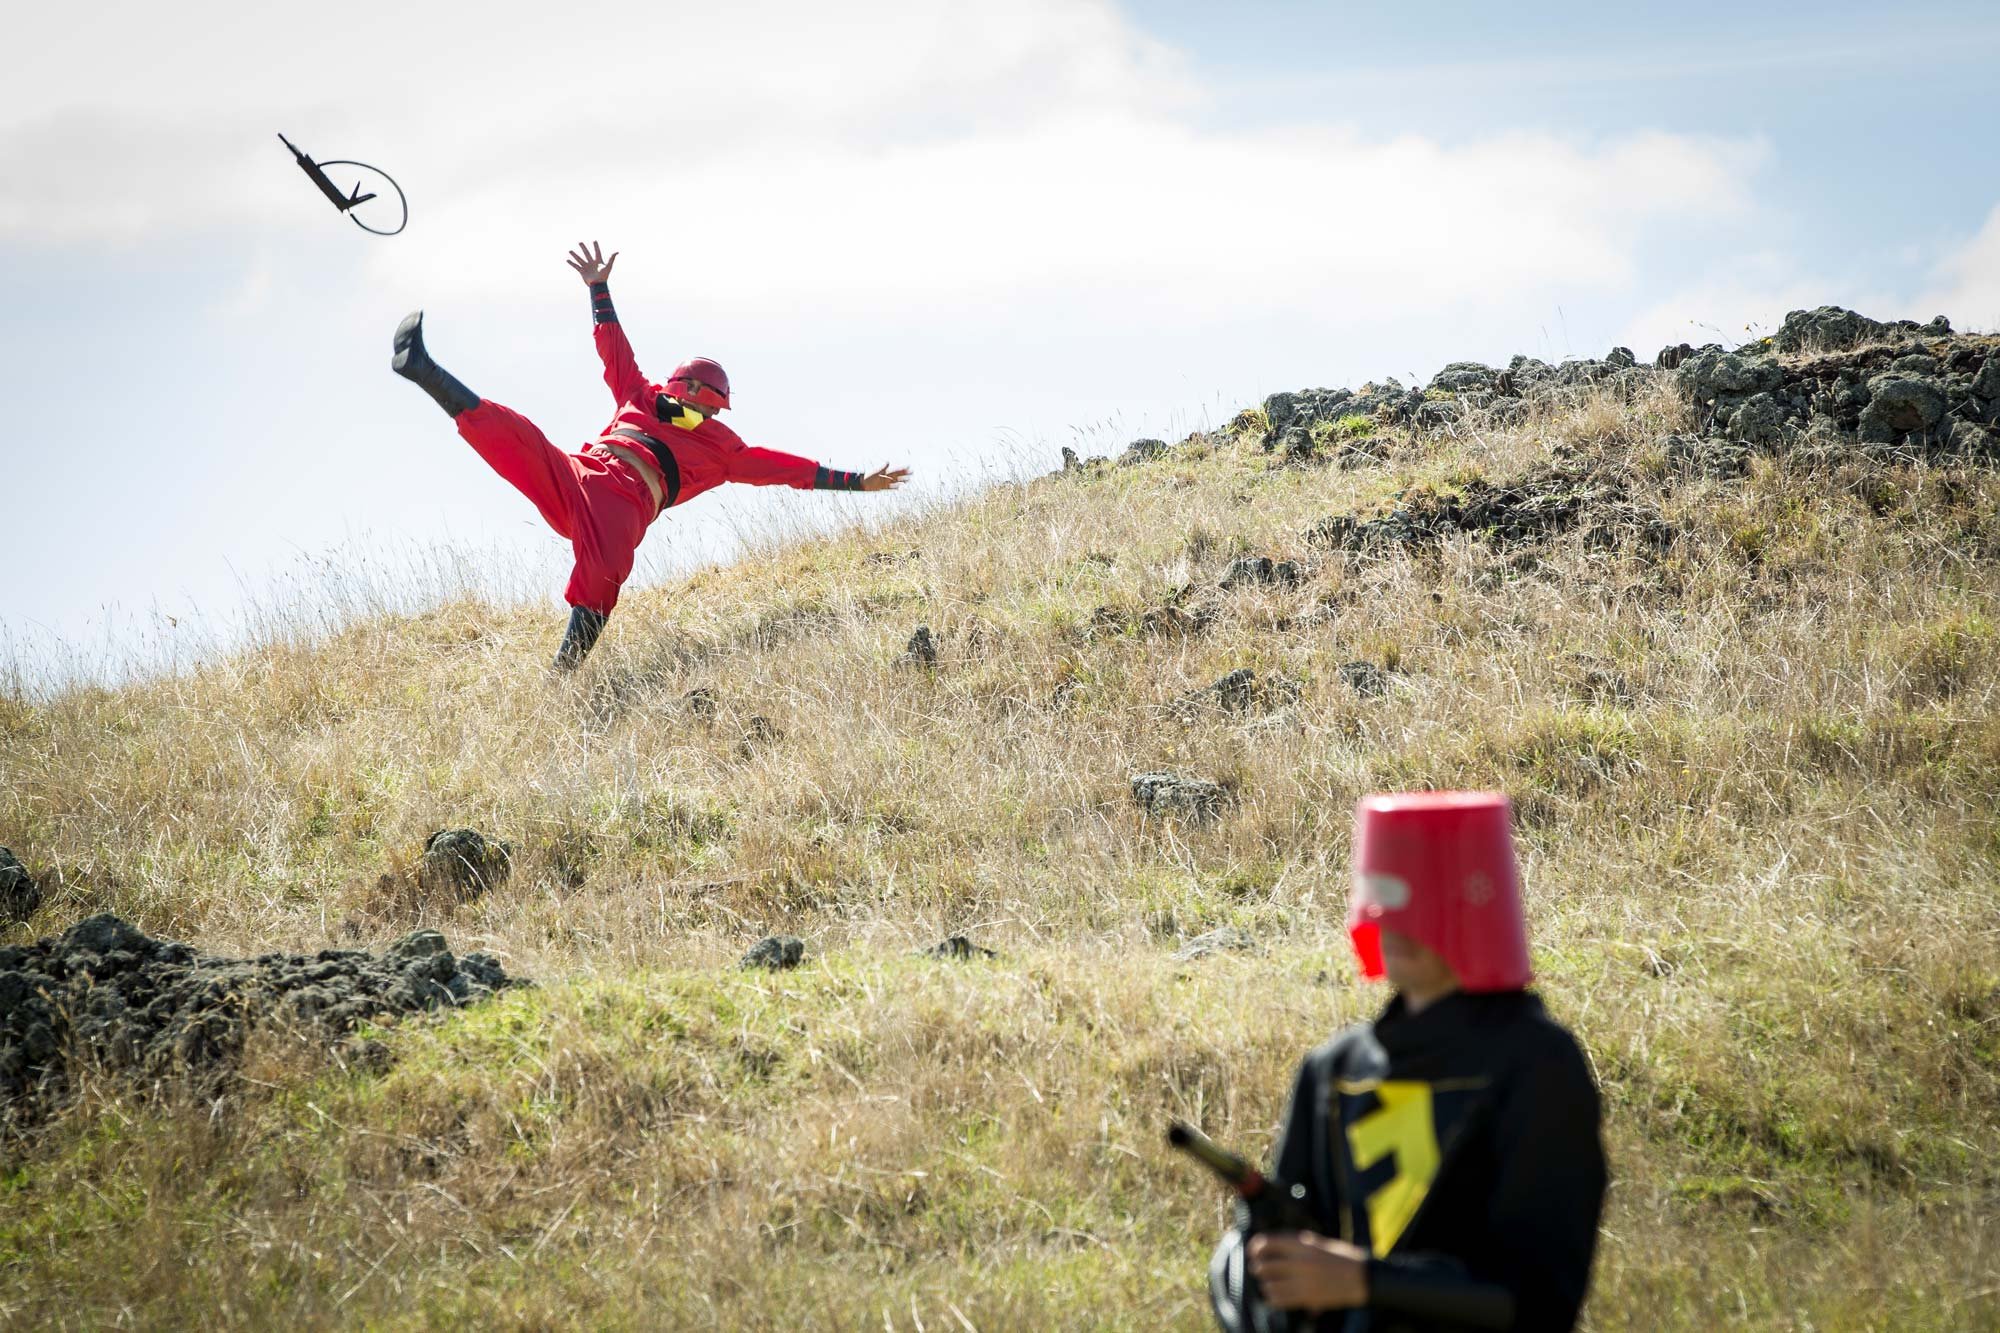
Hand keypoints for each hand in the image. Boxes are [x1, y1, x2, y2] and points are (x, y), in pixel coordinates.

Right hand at [566, 240, 617, 284]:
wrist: (598, 285)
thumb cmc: (604, 276)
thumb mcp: (608, 266)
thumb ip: (612, 258)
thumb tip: (617, 251)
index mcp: (598, 262)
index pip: (597, 252)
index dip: (596, 247)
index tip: (594, 241)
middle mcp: (592, 263)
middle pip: (587, 254)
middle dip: (583, 248)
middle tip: (580, 242)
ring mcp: (586, 267)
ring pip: (579, 259)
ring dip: (575, 255)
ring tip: (570, 251)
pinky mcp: (582, 272)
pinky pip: (576, 266)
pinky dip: (571, 263)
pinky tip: (567, 260)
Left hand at [860, 464, 909, 492]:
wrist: (862, 483)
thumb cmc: (868, 477)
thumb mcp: (876, 471)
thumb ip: (882, 467)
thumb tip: (888, 461)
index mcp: (885, 471)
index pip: (896, 470)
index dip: (903, 468)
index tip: (909, 466)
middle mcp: (886, 476)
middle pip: (898, 475)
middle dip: (905, 473)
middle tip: (912, 472)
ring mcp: (885, 482)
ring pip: (896, 481)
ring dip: (902, 480)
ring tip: (909, 480)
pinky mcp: (883, 487)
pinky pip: (891, 487)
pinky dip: (896, 487)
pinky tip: (900, 487)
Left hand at [1247, 1232, 1368, 1311]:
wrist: (1361, 1277)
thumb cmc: (1340, 1257)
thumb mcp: (1318, 1243)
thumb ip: (1295, 1243)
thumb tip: (1270, 1245)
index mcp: (1303, 1245)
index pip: (1268, 1243)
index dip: (1255, 1247)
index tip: (1252, 1251)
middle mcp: (1300, 1263)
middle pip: (1265, 1266)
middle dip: (1258, 1267)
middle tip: (1258, 1269)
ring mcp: (1303, 1282)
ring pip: (1270, 1286)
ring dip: (1265, 1284)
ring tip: (1267, 1283)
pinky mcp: (1308, 1298)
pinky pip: (1280, 1300)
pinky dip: (1273, 1298)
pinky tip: (1274, 1295)